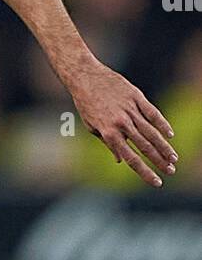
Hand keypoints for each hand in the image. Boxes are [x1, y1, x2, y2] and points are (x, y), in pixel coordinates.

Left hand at [71, 62, 176, 187]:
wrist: (85, 77)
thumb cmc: (86, 104)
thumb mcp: (92, 127)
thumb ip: (109, 143)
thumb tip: (120, 160)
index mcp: (108, 133)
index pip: (130, 158)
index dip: (145, 172)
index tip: (156, 182)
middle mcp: (120, 123)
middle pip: (144, 147)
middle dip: (159, 161)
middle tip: (171, 171)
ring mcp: (129, 109)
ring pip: (151, 131)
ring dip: (164, 146)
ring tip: (174, 158)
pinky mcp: (135, 96)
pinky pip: (152, 112)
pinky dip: (162, 123)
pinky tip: (170, 134)